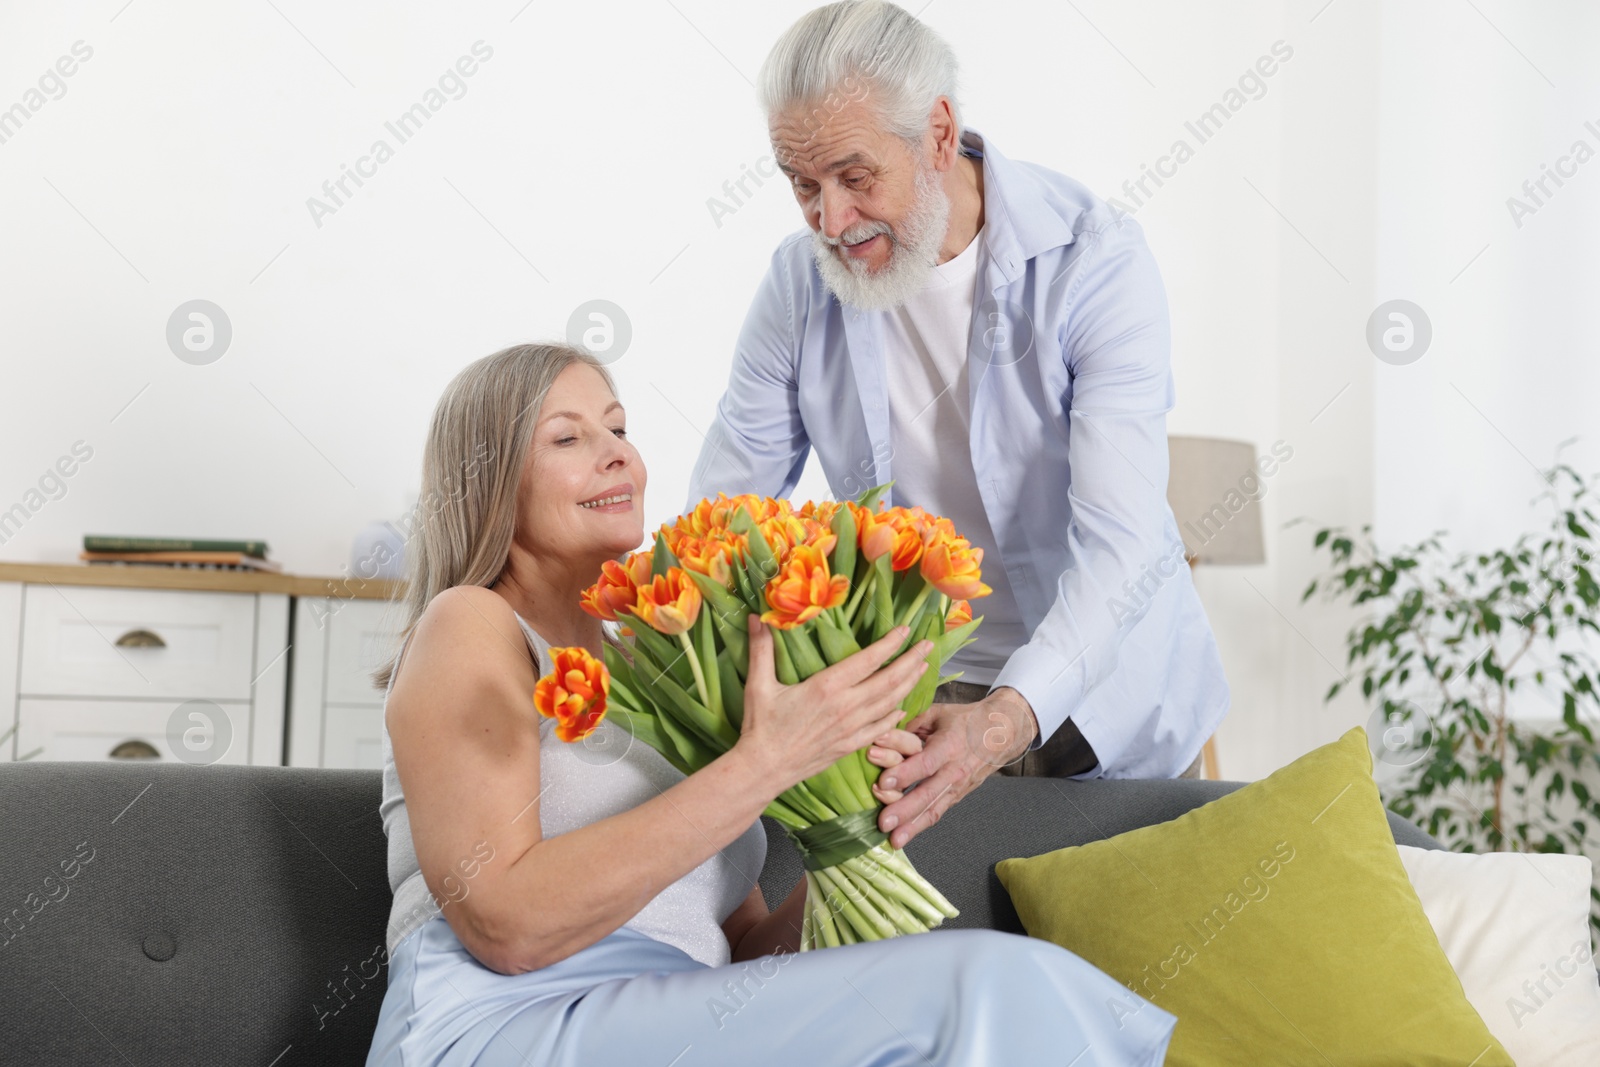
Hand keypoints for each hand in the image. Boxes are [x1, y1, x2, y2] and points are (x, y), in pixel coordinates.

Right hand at [736, 616, 933, 794]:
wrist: (764, 769)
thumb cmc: (761, 726)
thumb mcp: (759, 684)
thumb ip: (761, 649)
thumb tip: (758, 616)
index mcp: (826, 687)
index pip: (868, 660)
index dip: (890, 644)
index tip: (905, 630)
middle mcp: (845, 706)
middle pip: (889, 681)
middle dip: (911, 661)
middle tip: (928, 645)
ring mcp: (851, 728)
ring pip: (890, 703)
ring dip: (910, 684)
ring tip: (923, 668)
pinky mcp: (850, 745)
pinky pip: (881, 728)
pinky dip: (895, 715)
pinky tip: (903, 708)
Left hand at [875, 687, 1038, 848]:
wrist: (1001, 734)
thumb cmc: (964, 721)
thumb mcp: (938, 713)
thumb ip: (910, 724)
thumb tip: (881, 736)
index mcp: (949, 745)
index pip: (926, 762)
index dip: (905, 773)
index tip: (882, 782)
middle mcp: (954, 770)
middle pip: (928, 793)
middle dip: (905, 810)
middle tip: (883, 822)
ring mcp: (957, 787)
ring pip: (933, 810)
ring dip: (912, 827)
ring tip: (893, 840)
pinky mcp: (956, 797)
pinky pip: (937, 813)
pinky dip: (919, 827)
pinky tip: (903, 838)